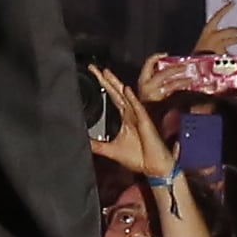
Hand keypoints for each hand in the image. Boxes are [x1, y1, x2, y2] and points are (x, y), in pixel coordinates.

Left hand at [87, 64, 176, 184]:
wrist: (154, 168)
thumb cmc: (138, 158)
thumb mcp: (112, 150)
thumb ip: (98, 145)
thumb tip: (83, 142)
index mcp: (126, 118)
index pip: (112, 97)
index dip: (104, 85)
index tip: (94, 74)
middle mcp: (132, 113)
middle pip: (117, 92)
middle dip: (106, 80)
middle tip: (95, 68)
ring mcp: (139, 116)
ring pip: (126, 96)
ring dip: (117, 84)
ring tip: (107, 73)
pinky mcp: (146, 122)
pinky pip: (138, 108)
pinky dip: (132, 98)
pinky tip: (126, 89)